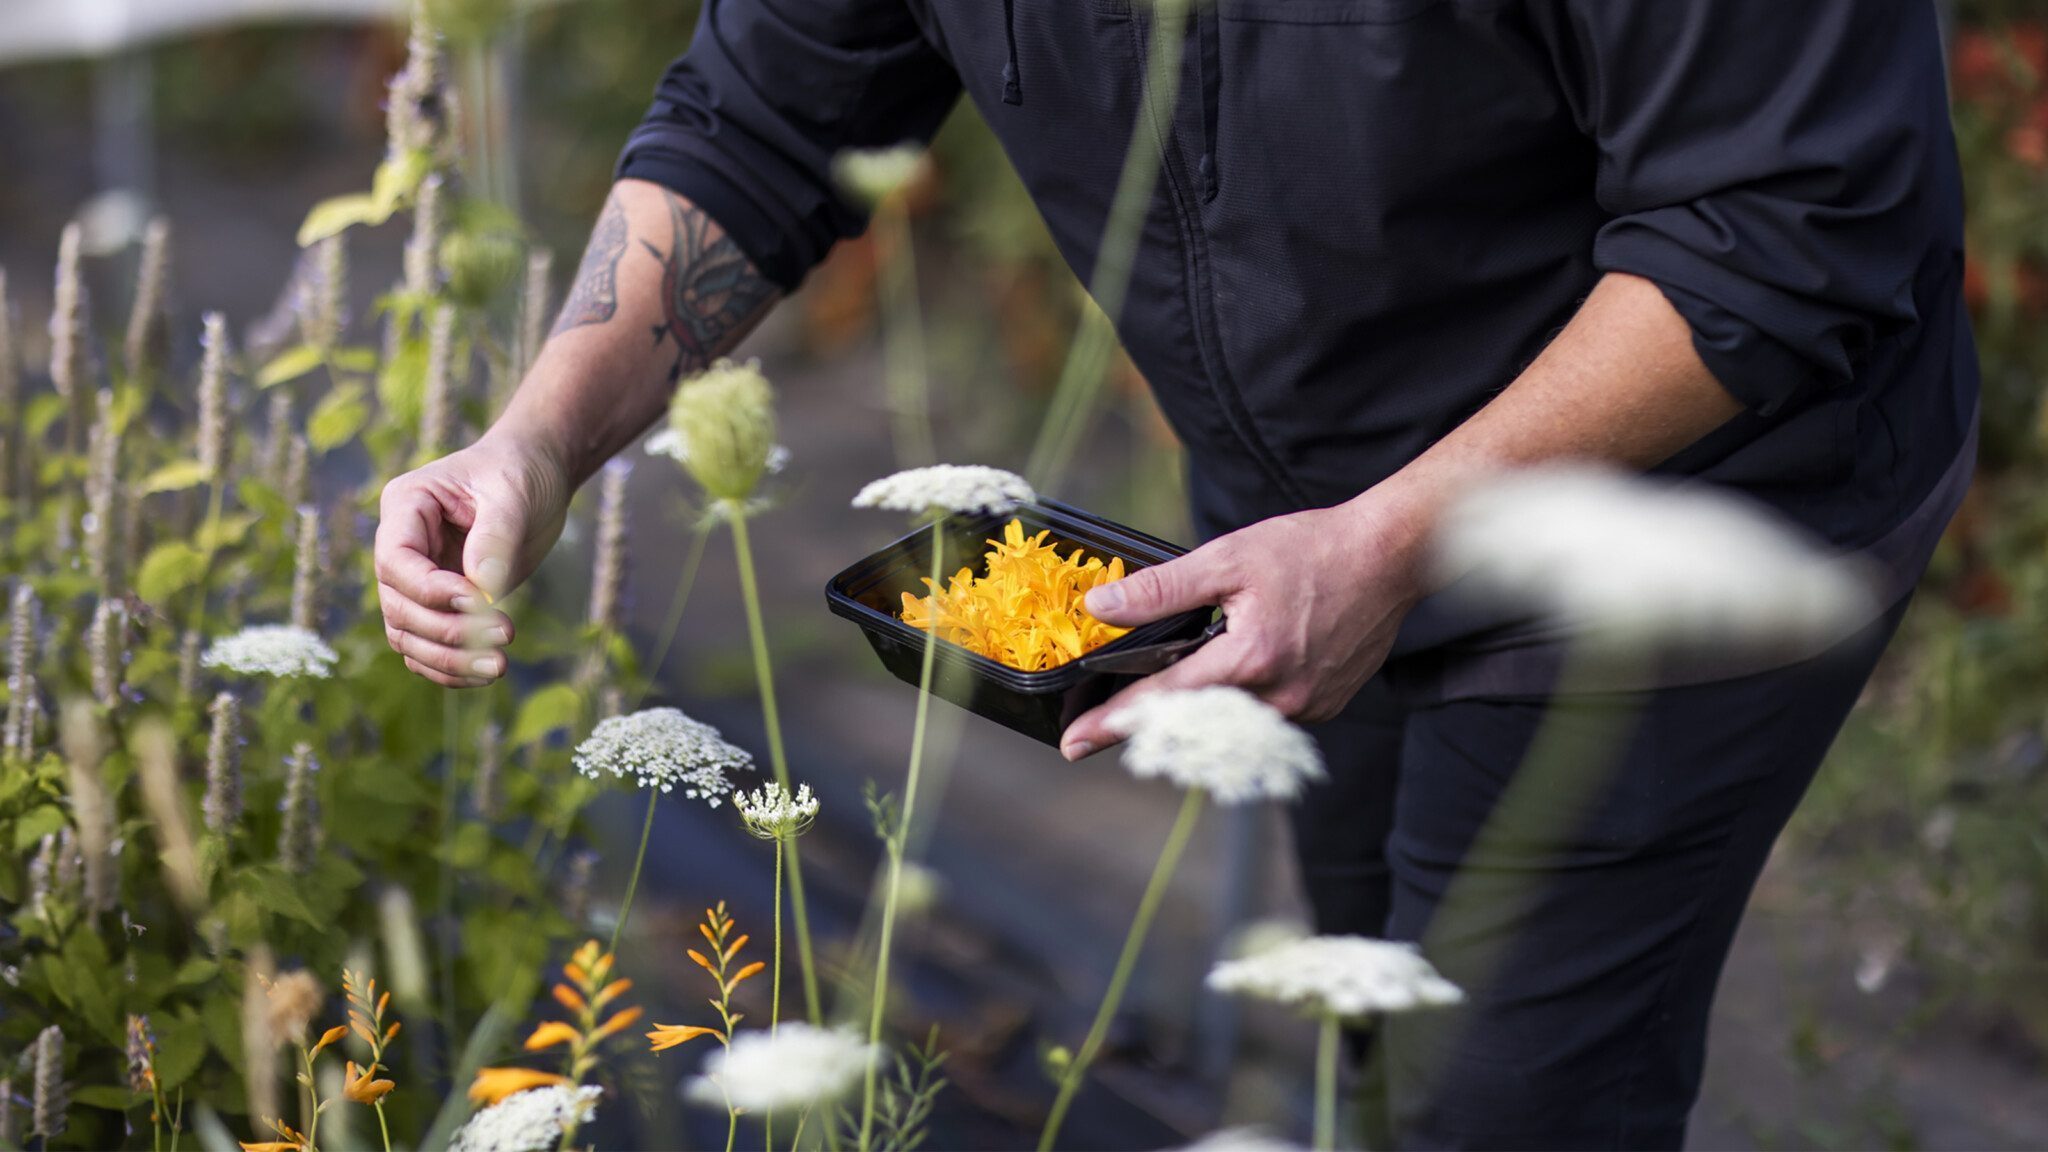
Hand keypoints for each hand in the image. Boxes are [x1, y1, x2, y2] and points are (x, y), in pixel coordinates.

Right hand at [375, 430, 572, 686]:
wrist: (536, 475)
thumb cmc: (519, 472)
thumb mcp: (512, 493)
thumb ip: (495, 536)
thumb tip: (482, 589)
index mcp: (406, 505)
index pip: (396, 560)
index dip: (430, 589)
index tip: (478, 601)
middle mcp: (401, 546)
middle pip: (398, 605)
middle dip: (446, 630)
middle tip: (502, 637)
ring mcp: (417, 579)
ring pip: (407, 635)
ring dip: (448, 659)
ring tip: (499, 666)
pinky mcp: (440, 604)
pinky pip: (426, 648)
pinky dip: (451, 668)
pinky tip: (486, 673)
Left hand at [1059, 493, 1430, 760]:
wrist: (1391, 556)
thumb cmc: (1312, 550)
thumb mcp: (1228, 558)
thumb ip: (1162, 589)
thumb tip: (1101, 607)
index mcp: (1251, 659)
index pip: (1165, 701)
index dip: (1113, 722)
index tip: (1073, 743)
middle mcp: (1280, 696)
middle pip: (1194, 724)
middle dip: (1145, 728)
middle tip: (1099, 730)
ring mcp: (1307, 708)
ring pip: (1231, 725)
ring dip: (1193, 719)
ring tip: (1155, 711)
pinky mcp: (1324, 706)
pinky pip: (1266, 718)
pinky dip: (1236, 708)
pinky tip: (1224, 686)